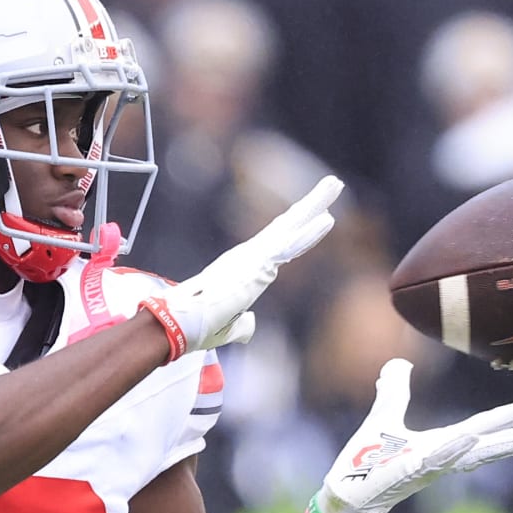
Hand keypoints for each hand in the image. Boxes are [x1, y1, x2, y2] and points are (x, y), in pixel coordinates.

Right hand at [140, 175, 340, 358]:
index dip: (301, 233)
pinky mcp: (255, 265)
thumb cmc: (197, 328)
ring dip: (314, 205)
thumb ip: (243, 325)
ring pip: (290, 227)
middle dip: (311, 205)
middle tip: (333, 184)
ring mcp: (253, 258)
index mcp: (246, 270)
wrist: (178, 325)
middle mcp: (250, 257)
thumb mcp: (227, 329)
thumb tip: (250, 326)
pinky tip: (328, 219)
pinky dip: (308, 233)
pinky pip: (288, 246)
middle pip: (287, 226)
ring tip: (334, 184)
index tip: (322, 217)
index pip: (281, 246)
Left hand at [313, 359, 512, 512]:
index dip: (509, 418)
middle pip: (487, 444)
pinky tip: (472, 438)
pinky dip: (455, 449)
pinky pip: (436, 458)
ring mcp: (428, 466)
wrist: (346, 493)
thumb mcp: (383, 415)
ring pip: (470, 455)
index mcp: (440, 445)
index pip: (482, 428)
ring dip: (499, 446)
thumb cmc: (364, 461)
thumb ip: (394, 390)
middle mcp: (440, 457)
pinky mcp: (409, 471)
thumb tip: (399, 363)